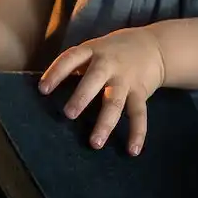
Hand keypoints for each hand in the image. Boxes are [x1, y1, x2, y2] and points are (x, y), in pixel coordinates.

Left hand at [38, 27, 166, 154]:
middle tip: (68, 115)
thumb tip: (47, 89)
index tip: (42, 89)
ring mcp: (126, 79)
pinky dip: (137, 133)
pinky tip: (132, 150)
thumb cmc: (113, 52)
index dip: (56, 72)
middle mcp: (109, 64)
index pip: (71, 59)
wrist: (154, 47)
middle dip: (82, 97)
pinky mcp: (140, 92)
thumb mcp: (94, 49)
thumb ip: (76, 66)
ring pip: (115, 102)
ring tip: (95, 144)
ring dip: (105, 123)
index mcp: (92, 51)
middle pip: (95, 80)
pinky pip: (139, 114)